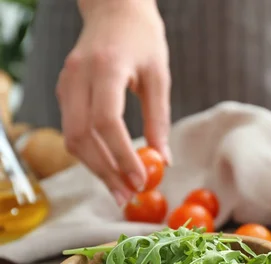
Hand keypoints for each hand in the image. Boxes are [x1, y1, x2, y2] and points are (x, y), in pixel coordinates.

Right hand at [56, 0, 170, 205]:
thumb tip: (163, 159)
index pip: (107, 121)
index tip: (140, 180)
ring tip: (120, 191)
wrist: (114, 9)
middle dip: (105, 171)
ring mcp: (66, 83)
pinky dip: (90, 153)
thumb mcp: (159, 75)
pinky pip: (71, 129)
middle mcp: (78, 75)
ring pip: (72, 137)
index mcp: (106, 67)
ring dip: (95, 168)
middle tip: (128, 196)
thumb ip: (159, 118)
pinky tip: (109, 168)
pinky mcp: (64, 90)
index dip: (122, 155)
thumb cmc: (142, 38)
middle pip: (82, 135)